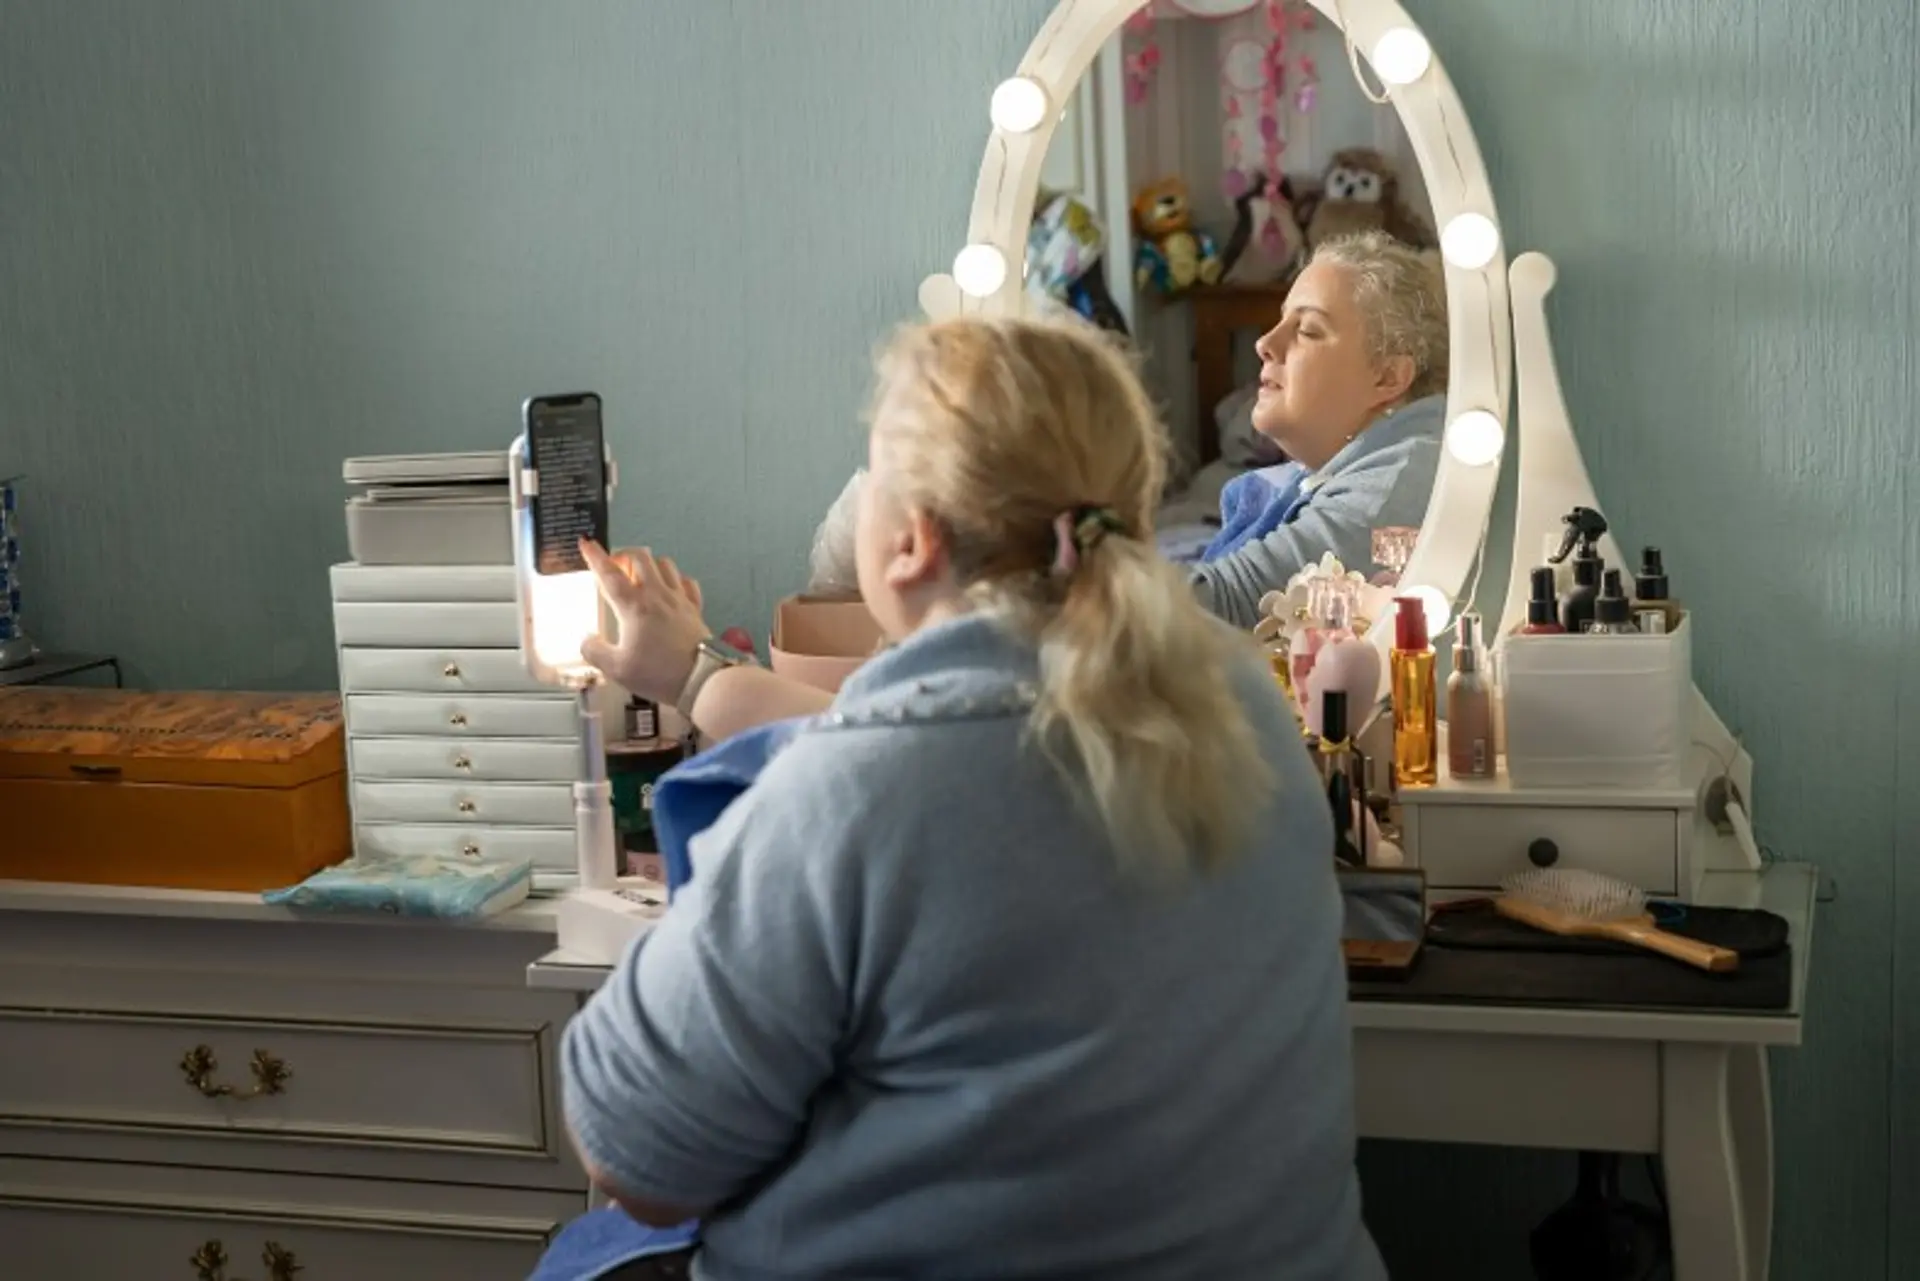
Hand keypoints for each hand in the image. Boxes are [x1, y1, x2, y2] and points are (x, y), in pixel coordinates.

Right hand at [579, 540, 710, 705]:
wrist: (702, 678)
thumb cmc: (658, 673)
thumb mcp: (616, 669)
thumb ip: (595, 651)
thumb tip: (587, 639)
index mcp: (634, 606)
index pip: (610, 574)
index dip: (595, 557)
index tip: (586, 543)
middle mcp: (657, 595)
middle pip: (640, 557)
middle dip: (624, 555)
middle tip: (615, 568)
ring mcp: (679, 598)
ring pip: (665, 563)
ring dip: (650, 564)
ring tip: (641, 577)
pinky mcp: (695, 608)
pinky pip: (687, 582)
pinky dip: (676, 579)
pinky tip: (671, 589)